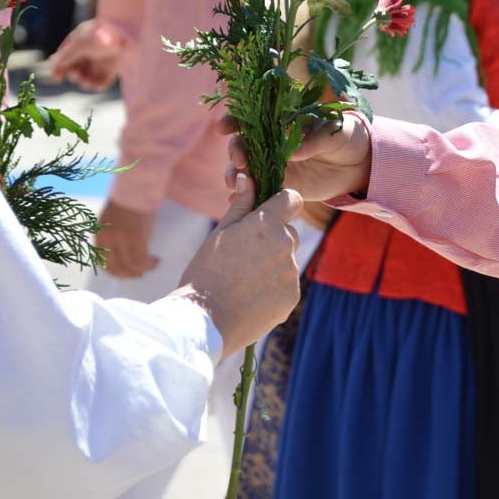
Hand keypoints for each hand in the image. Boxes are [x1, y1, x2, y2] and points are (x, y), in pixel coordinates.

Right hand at [49, 20, 122, 91]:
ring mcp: (102, 61)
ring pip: (87, 77)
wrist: (127, 35)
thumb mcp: (79, 44)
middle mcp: (90, 51)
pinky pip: (101, 83)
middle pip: (76, 68)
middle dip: (73, 74)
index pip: (66, 56)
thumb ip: (66, 55)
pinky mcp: (113, 71)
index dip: (60, 67)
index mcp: (81, 40)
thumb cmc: (101, 35)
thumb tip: (52, 64)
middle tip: (76, 74)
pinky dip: (96, 85)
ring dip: (83, 82)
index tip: (57, 78)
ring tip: (85, 80)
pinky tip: (94, 83)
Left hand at [96, 201, 158, 278]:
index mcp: (99, 234)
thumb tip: (120, 251)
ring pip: (129, 266)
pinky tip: (155, 260)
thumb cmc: (128, 200)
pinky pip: (140, 260)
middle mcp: (107, 239)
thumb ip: (113, 235)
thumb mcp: (113, 220)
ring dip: (141, 270)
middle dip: (127, 275)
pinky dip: (148, 264)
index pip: (102, 261)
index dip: (115, 271)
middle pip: (114, 268)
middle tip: (139, 274)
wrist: (136, 186)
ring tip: (151, 265)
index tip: (126, 272)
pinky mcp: (135, 238)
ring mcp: (120, 239)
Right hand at [176, 175, 302, 357]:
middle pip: (289, 231)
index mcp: (266, 224)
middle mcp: (286, 245)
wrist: (206, 321)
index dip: (281, 203)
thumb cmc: (205, 273)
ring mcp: (291, 272)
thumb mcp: (219, 234)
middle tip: (246, 254)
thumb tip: (248, 177)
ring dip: (273, 263)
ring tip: (244, 279)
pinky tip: (250, 296)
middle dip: (274, 237)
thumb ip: (241, 205)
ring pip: (288, 259)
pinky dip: (274, 286)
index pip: (292, 199)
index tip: (269, 211)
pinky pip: (287, 284)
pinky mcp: (292, 296)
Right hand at [219, 112, 373, 202]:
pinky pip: (261, 192)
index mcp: (281, 121)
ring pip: (247, 170)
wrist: (359, 163)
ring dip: (235, 176)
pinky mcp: (282, 186)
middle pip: (243, 144)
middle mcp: (272, 142)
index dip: (234, 120)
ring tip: (234, 185)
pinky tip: (236, 204)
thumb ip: (314, 140)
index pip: (252, 117)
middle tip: (239, 162)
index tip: (224, 128)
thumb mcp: (334, 133)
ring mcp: (275, 165)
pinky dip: (246, 198)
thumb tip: (293, 153)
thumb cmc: (347, 136)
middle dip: (236, 152)